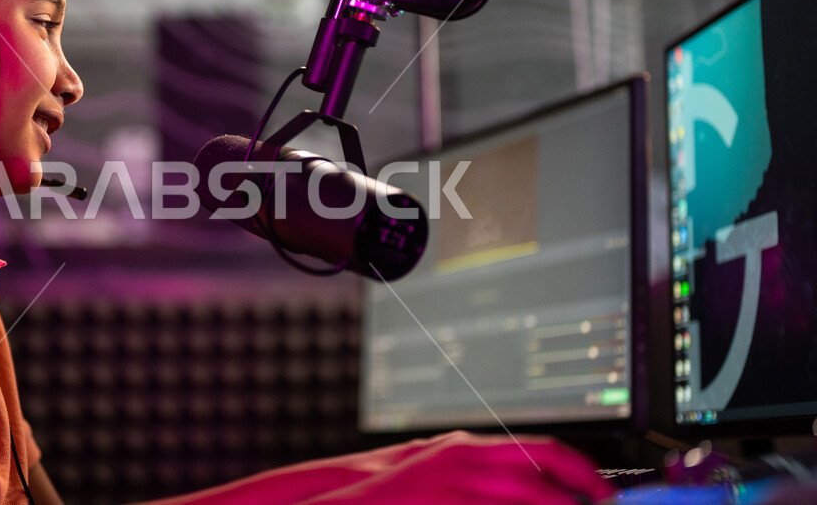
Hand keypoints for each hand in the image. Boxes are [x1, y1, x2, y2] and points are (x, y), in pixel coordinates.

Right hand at [298, 431, 613, 504]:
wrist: (340, 498)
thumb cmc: (390, 487)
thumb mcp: (439, 464)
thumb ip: (482, 467)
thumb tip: (528, 476)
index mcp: (469, 446)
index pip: (542, 451)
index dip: (582, 472)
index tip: (605, 492)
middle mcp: (466, 461)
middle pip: (543, 477)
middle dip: (581, 498)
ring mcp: (455, 488)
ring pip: (528, 500)